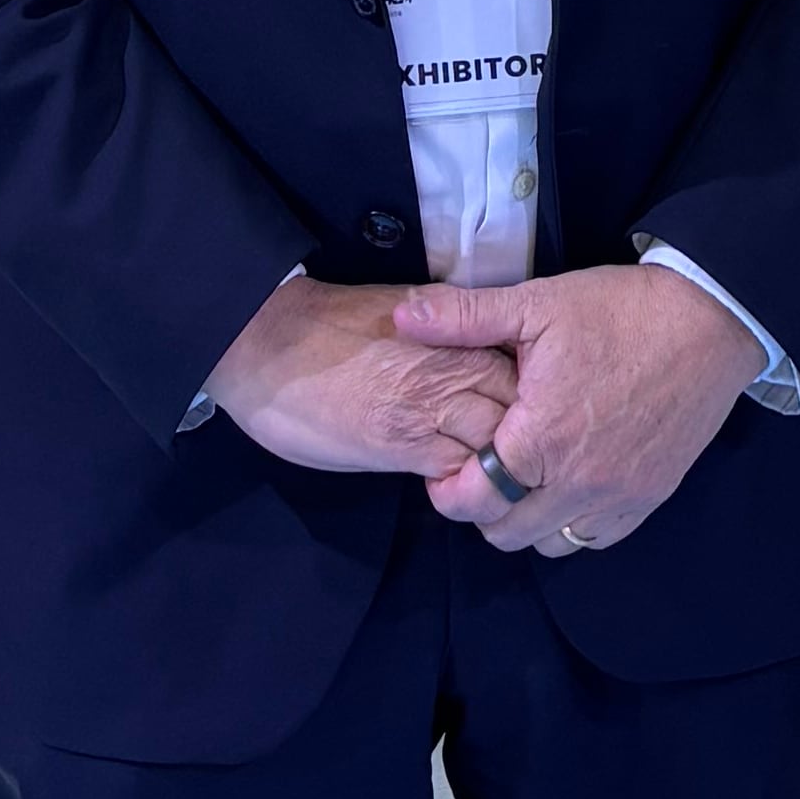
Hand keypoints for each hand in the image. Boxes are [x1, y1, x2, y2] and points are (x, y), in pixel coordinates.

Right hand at [203, 270, 514, 478]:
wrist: (265, 341)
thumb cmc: (325, 326)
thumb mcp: (401, 312)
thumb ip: (446, 336)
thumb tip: (479, 357)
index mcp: (456, 328)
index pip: (524, 365)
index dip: (534, 395)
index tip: (530, 415)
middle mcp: (456, 364)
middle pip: (525, 407)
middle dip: (529, 433)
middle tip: (523, 457)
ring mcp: (434, 405)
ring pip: (500, 444)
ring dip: (501, 466)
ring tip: (495, 480)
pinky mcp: (405, 445)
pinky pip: (460, 473)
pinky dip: (467, 486)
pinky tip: (458, 486)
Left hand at [393, 258, 765, 557]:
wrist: (712, 318)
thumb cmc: (621, 310)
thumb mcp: (537, 303)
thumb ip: (463, 317)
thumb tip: (401, 317)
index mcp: (541, 437)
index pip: (473, 501)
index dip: (447, 492)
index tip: (446, 468)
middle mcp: (580, 481)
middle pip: (507, 534)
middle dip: (483, 509)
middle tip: (483, 470)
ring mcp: (620, 495)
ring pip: (553, 544)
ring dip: (530, 521)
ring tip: (528, 478)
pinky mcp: (652, 496)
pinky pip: (599, 538)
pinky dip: (575, 523)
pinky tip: (571, 483)